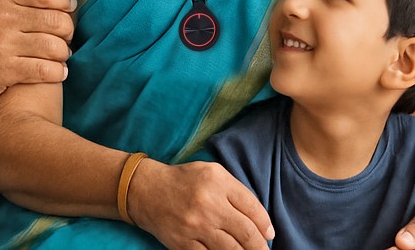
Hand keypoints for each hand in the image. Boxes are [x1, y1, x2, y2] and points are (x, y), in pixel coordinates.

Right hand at [0, 0, 76, 107]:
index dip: (64, 0)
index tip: (70, 8)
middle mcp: (0, 18)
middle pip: (54, 21)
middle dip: (68, 30)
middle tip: (67, 36)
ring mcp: (2, 46)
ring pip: (53, 47)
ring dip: (64, 53)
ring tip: (62, 54)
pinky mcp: (5, 71)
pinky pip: (44, 70)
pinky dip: (57, 72)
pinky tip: (58, 71)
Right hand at [130, 160, 273, 249]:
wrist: (145, 190)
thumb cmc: (183, 180)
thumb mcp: (212, 173)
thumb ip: (237, 191)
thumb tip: (261, 221)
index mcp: (217, 182)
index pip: (252, 208)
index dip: (265, 225)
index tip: (269, 235)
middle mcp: (208, 204)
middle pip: (246, 233)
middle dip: (260, 247)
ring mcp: (195, 227)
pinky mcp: (183, 244)